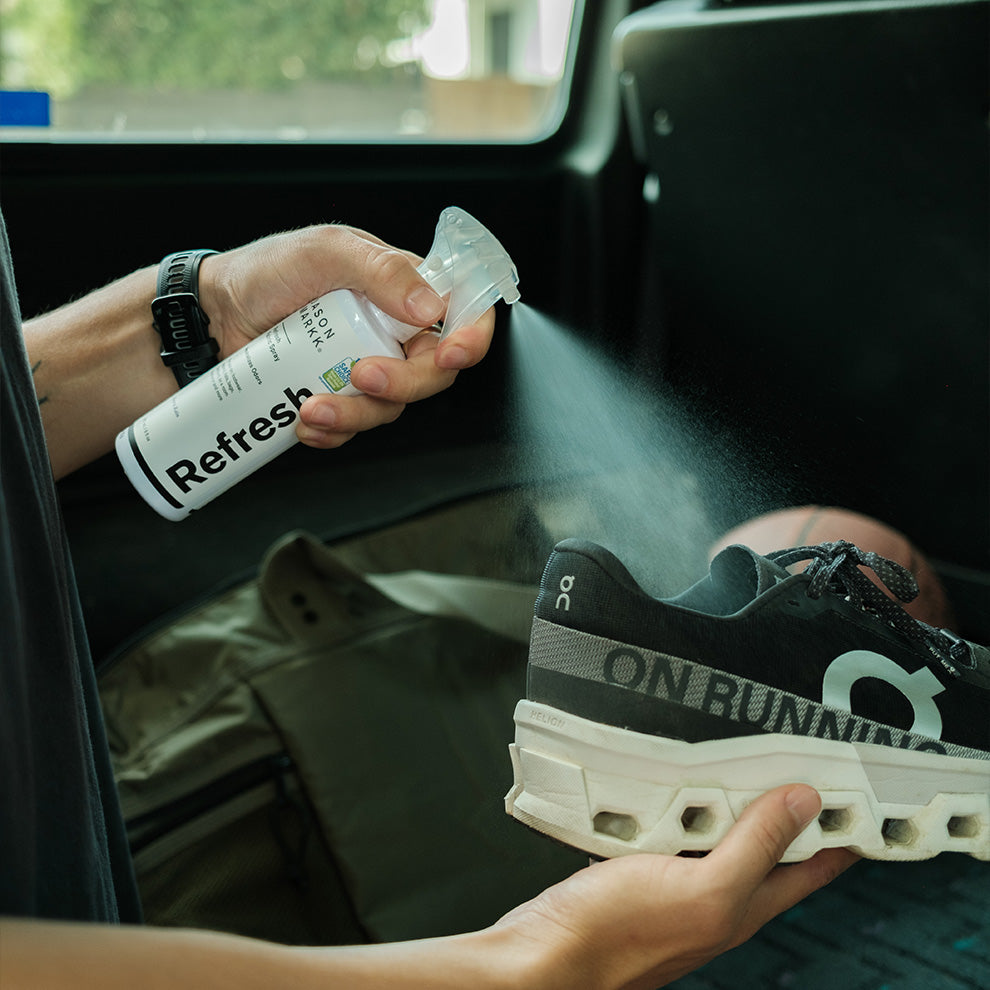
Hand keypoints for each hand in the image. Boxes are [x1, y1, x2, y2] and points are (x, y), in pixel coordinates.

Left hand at [198, 223, 494, 449]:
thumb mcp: (325, 253)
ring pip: (392, 407)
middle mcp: (393, 332)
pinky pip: (355, 429)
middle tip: (361, 375)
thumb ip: (382, 270)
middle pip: (433, 373)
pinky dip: (332, 432)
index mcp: (403, 289)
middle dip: (401, 384)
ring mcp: (368, 367)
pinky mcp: (341, 399)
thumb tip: (431, 307)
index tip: (450, 356)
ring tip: (311, 405)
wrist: (212, 317)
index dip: (470, 339)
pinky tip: (303, 420)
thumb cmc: (265, 273)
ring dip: (356, 414)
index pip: (462, 314)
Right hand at [494, 784, 858, 989]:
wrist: (548, 954)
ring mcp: (676, 881)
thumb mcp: (703, 887)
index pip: (811, 866)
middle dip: (783, 803)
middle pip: (765, 843)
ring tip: (731, 760)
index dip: (840, 833)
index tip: (861, 799)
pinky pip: (671, 827)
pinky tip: (663, 784)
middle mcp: (715, 895)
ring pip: (716, 830)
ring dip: (724, 796)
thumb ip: (754, 847)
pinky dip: (675, 801)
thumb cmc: (617, 937)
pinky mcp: (639, 867)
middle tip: (795, 759)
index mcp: (743, 905)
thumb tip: (802, 804)